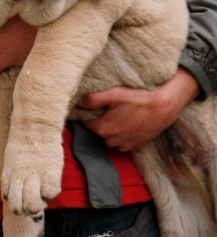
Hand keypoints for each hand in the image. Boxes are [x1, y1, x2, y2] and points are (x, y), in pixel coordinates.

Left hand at [80, 68, 199, 151]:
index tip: (93, 106)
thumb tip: (78, 102)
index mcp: (103, 128)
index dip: (88, 114)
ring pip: (111, 137)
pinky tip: (129, 122)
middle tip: (110, 107)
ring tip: (121, 114)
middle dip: (101, 120)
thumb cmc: (138, 99)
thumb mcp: (113, 94)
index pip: (86, 123)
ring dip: (113, 128)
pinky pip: (123, 141)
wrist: (163, 108)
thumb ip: (93, 99)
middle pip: (99, 130)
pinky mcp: (136, 146)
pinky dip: (124, 134)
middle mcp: (112, 141)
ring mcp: (124, 145)